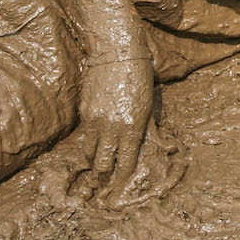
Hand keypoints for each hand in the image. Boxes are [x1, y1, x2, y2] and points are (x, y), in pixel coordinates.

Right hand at [61, 57, 180, 207]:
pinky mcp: (84, 111)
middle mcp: (111, 126)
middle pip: (103, 162)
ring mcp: (95, 120)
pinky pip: (85, 135)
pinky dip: (88, 144)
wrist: (117, 53)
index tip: (120, 186)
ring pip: (90, 152)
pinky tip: (91, 147)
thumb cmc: (140, 76)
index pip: (126, 161)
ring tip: (95, 168)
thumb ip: (148, 127)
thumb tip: (156, 145)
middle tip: (103, 183)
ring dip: (94, 161)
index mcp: (132, 126)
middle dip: (103, 175)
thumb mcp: (149, 103)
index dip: (122, 176)